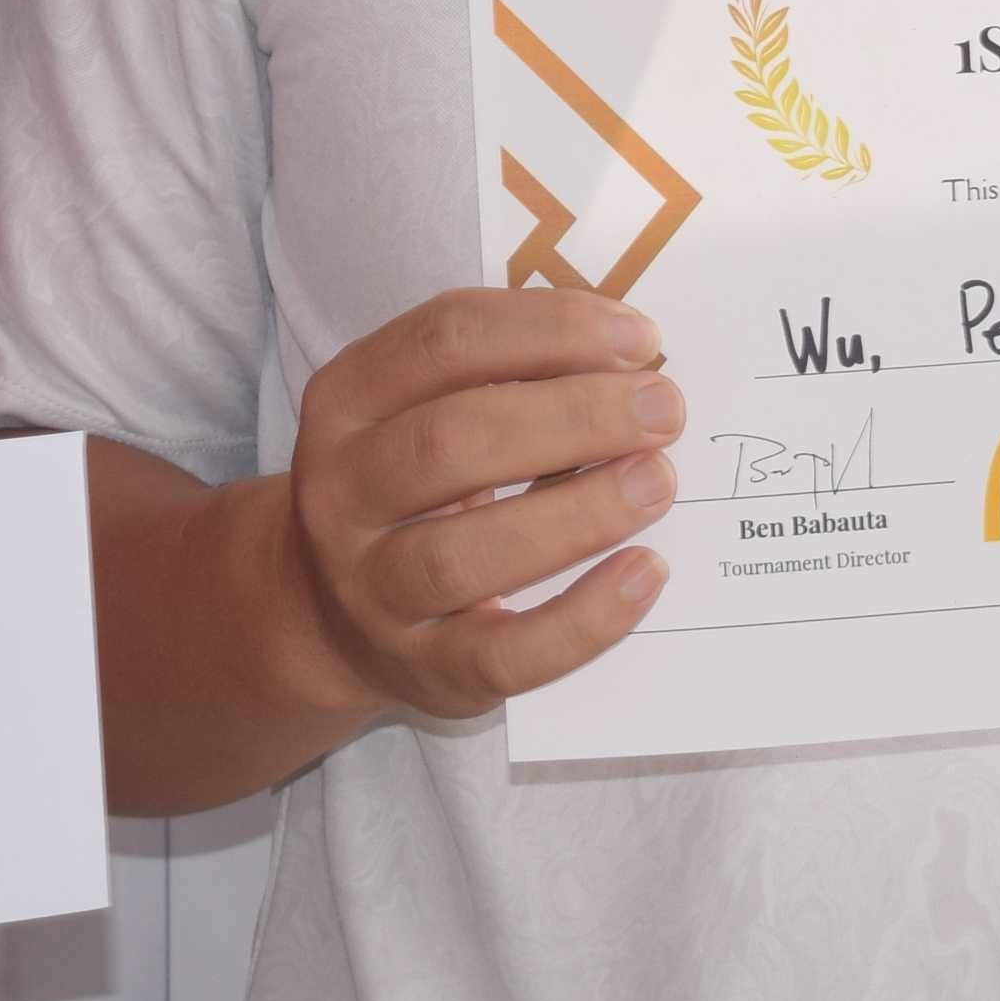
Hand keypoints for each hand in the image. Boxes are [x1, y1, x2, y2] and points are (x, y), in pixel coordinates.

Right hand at [263, 286, 680, 728]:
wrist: (335, 618)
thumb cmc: (413, 487)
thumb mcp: (426, 410)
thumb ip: (507, 376)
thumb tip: (633, 359)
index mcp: (347, 402)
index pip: (444, 341)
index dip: (549, 330)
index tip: (639, 336)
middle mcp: (342, 494)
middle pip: (453, 440)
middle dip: (574, 416)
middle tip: (664, 408)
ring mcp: (375, 591)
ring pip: (467, 554)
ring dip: (578, 512)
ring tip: (658, 480)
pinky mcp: (428, 671)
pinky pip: (508, 655)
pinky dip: (584, 617)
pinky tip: (647, 572)